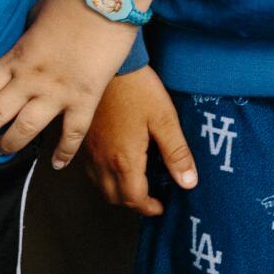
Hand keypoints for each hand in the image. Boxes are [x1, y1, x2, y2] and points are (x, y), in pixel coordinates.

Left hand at [0, 0, 137, 166]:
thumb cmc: (70, 0)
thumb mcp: (37, 13)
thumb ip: (28, 34)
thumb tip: (26, 39)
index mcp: (16, 56)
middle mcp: (30, 78)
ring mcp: (57, 91)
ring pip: (25, 128)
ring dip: (8, 145)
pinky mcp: (85, 98)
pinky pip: (72, 133)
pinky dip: (64, 152)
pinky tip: (56, 165)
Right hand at [83, 66, 196, 217]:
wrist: (111, 65)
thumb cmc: (138, 89)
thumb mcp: (165, 119)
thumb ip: (177, 154)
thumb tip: (188, 182)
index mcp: (124, 159)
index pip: (134, 198)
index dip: (148, 207)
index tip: (161, 206)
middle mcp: (103, 159)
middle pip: (114, 197)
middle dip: (133, 203)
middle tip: (150, 198)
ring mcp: (90, 149)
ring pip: (99, 185)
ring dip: (117, 191)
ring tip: (135, 183)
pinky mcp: (85, 138)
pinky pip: (90, 169)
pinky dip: (104, 177)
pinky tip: (116, 164)